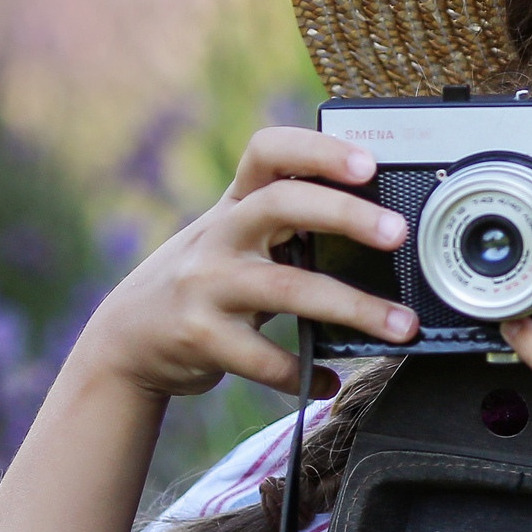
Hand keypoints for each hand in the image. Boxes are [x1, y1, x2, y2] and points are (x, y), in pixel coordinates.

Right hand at [77, 127, 417, 397]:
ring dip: (354, 308)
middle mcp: (218, 238)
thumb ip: (285, 225)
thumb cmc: (203, 282)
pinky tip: (330, 381)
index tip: (367, 163)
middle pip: (282, 206)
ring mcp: (207, 287)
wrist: (128, 338)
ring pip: (287, 289)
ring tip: (403, 326)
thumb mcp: (232, 240)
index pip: (268, 152)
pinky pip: (264, 359)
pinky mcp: (201, 338)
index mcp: (234, 205)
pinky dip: (304, 375)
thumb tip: (378, 226)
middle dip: (345, 214)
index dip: (317, 150)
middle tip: (397, 233)